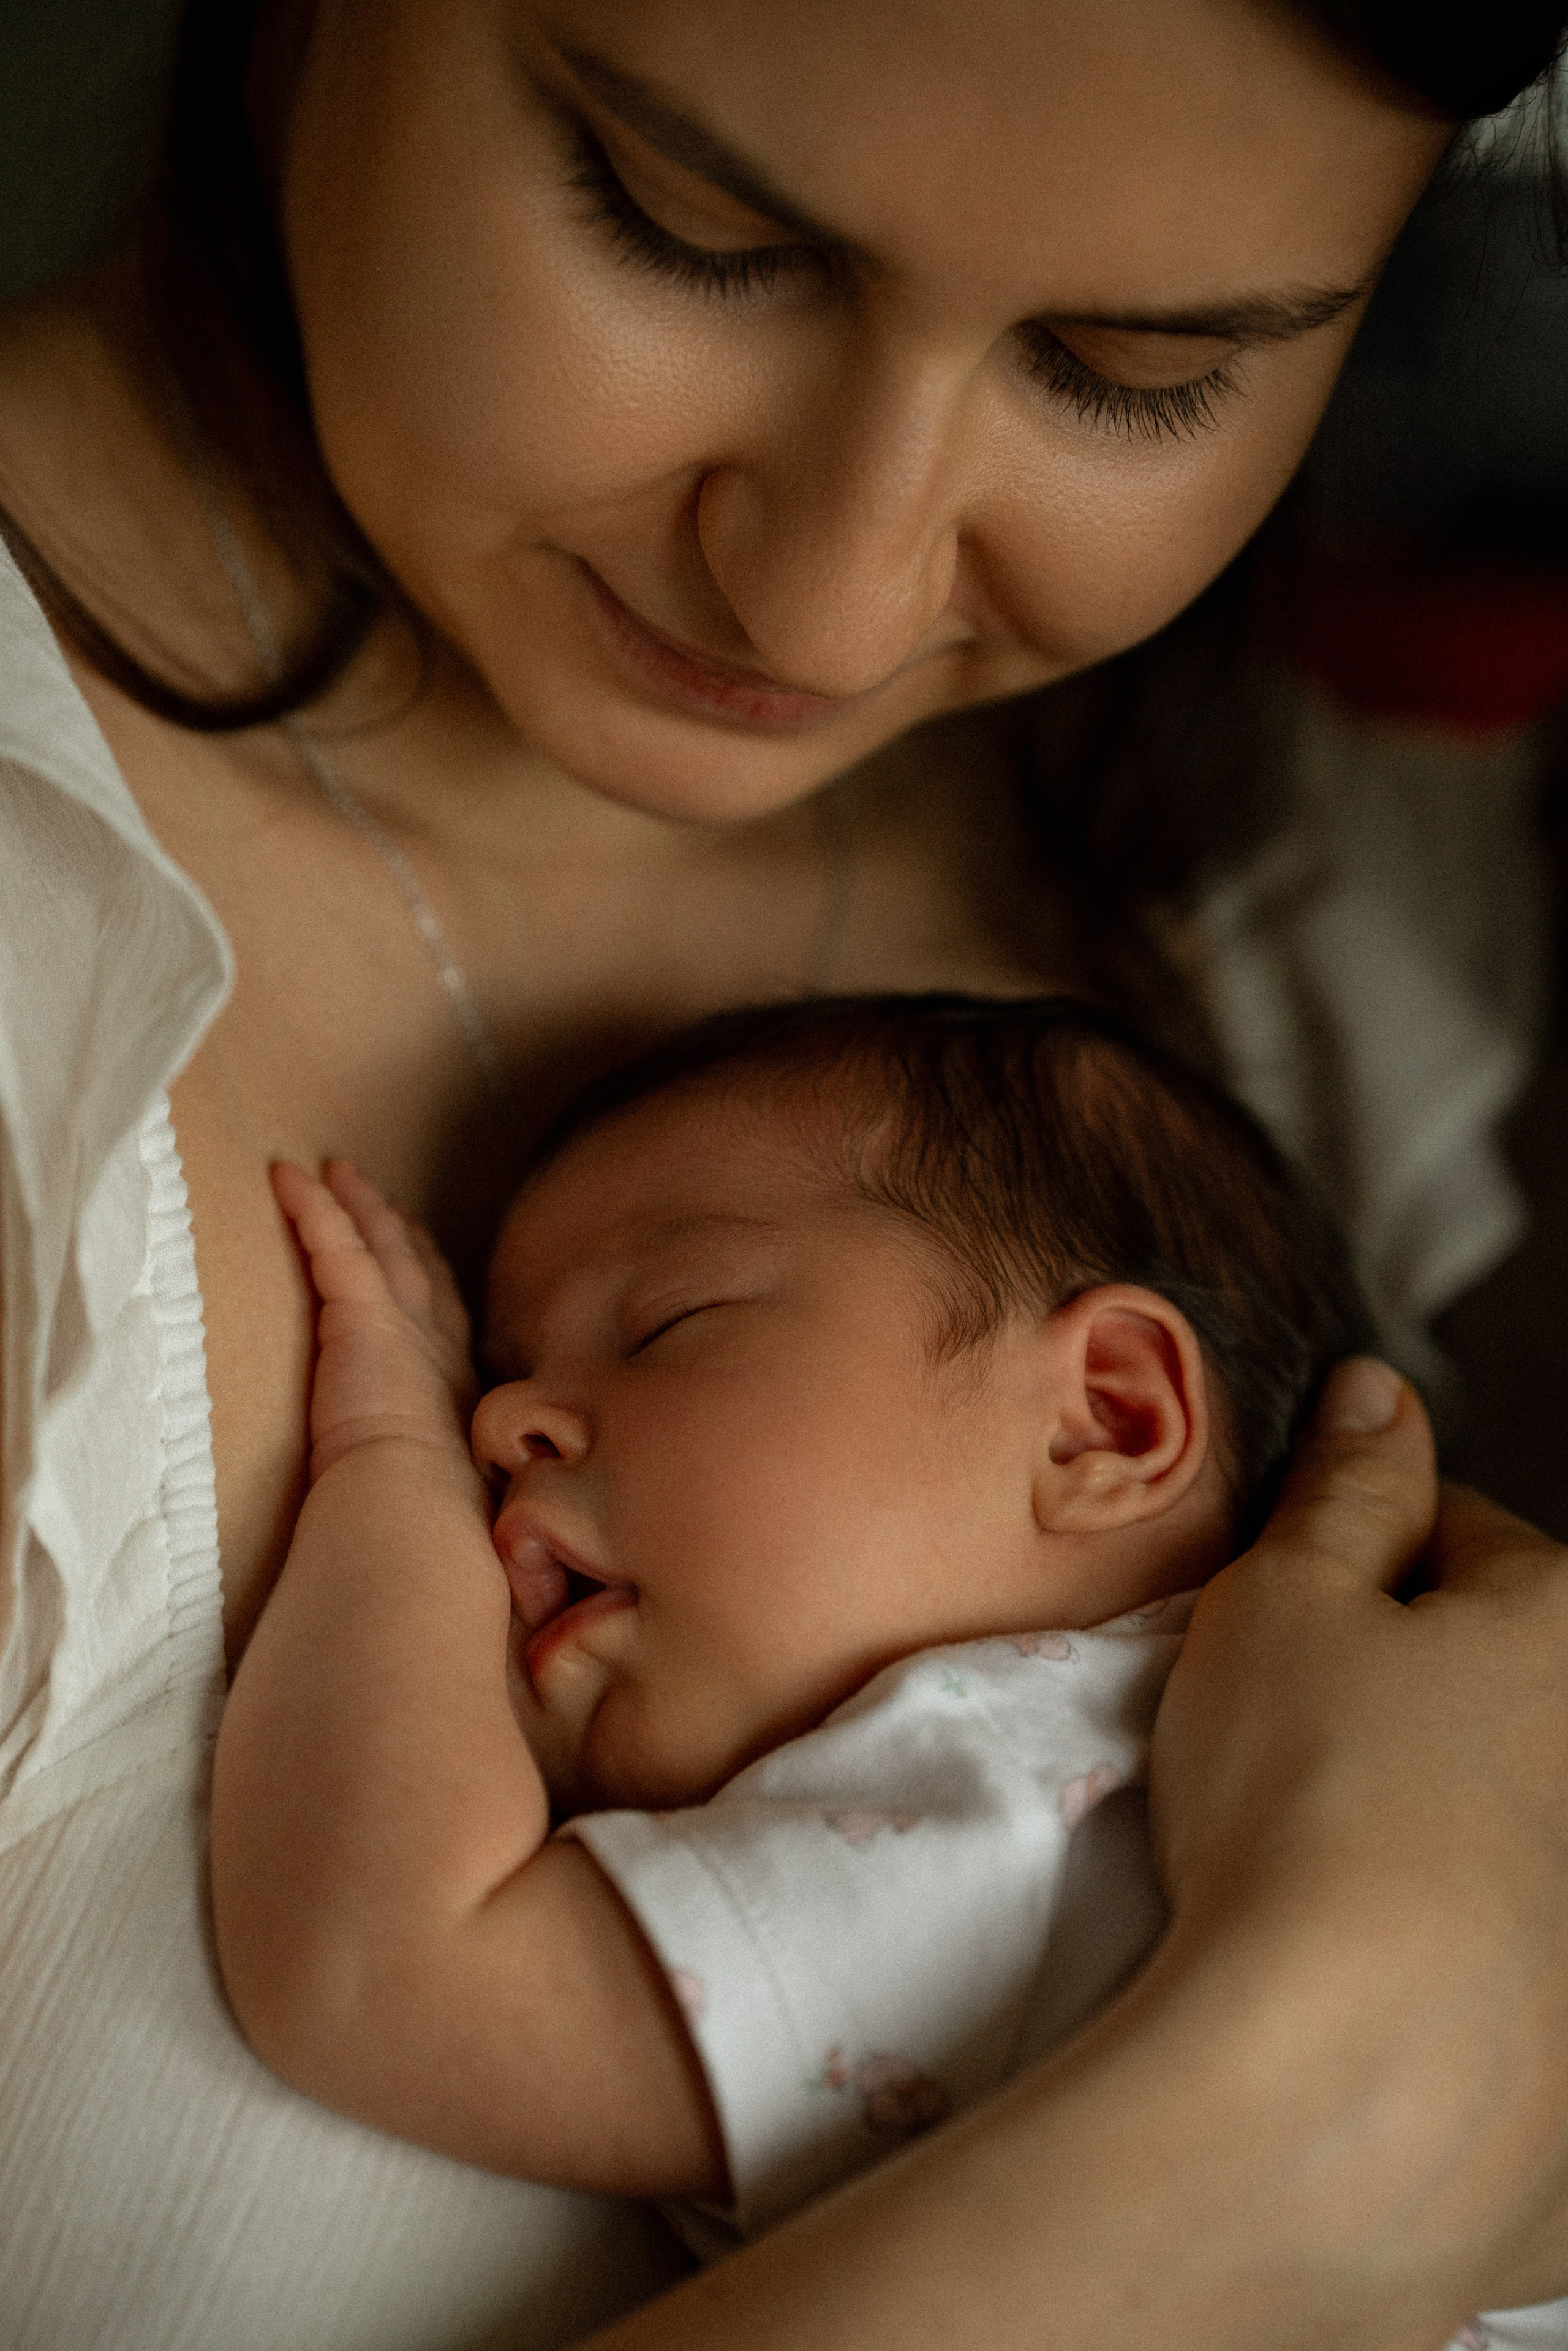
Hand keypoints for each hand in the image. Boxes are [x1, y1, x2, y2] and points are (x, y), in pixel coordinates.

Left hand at [272, 1159, 478, 1482]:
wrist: (415, 1501)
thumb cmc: (422, 1510)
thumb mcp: (434, 1482)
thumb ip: (428, 1471)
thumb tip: (428, 1509)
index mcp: (454, 1383)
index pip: (444, 1315)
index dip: (431, 1279)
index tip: (421, 1251)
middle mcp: (438, 1342)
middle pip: (419, 1265)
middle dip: (400, 1227)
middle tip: (381, 1194)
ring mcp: (406, 1321)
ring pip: (381, 1242)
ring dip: (359, 1203)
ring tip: (337, 1170)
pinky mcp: (364, 1312)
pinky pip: (335, 1242)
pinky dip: (313, 1206)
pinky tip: (290, 1177)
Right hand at [1151, 1359, 1567, 2318]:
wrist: (1340, 2083)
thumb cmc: (1307, 1802)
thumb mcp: (1283, 1601)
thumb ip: (1342, 1489)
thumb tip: (1377, 1394)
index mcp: (1564, 1631)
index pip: (1461, 1534)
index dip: (1353, 1555)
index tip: (1286, 1605)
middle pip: (1494, 1677)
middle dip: (1400, 1684)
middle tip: (1289, 1732)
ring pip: (1500, 1808)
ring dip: (1426, 1811)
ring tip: (1317, 1858)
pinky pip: (1503, 1952)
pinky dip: (1443, 1945)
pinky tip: (1364, 1965)